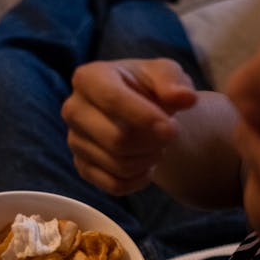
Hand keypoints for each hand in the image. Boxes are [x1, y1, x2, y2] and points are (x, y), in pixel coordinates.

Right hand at [62, 58, 197, 193]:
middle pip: (117, 139)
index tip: (172, 129)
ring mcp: (74, 141)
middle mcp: (73, 110)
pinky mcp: (82, 167)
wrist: (138, 110)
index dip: (145, 118)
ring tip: (157, 146)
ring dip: (149, 160)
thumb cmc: (148, 87)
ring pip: (119, 165)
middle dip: (152, 142)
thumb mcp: (164, 73)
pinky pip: (115, 185)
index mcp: (88, 78)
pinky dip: (139, 179)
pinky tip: (147, 165)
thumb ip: (174, 81)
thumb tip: (185, 97)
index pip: (112, 100)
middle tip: (168, 135)